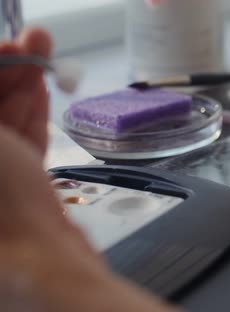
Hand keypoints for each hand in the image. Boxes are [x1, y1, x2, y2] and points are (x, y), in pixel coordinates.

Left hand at [0, 29, 175, 310]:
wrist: (47, 268)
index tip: (4, 47)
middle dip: (2, 72)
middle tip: (29, 44)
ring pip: (1, 123)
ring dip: (21, 86)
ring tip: (44, 54)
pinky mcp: (17, 190)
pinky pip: (21, 143)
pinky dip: (33, 115)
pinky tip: (43, 89)